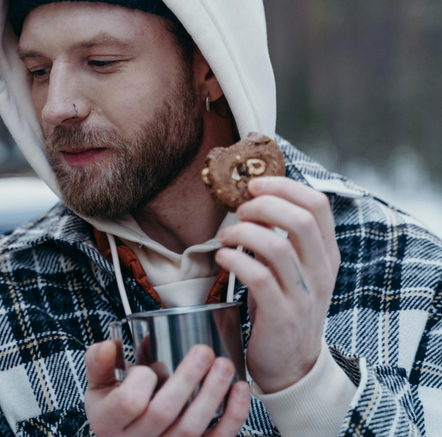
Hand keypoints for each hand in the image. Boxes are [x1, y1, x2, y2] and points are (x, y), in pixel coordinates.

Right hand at [84, 340, 250, 436]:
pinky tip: (240, 389)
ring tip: (224, 365)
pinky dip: (233, 417)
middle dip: (187, 379)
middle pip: (164, 413)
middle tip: (204, 351)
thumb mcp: (98, 385)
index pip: (128, 401)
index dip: (141, 380)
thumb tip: (108, 346)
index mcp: (109, 421)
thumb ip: (99, 362)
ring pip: (192, 430)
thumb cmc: (115, 406)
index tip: (148, 365)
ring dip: (213, 395)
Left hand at [216, 177, 340, 393]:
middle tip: (240, 209)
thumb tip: (254, 201)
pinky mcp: (282, 317)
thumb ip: (280, 236)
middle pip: (301, 220)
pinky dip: (235, 260)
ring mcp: (304, 295)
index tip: (255, 184)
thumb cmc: (285, 305)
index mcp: (326, 254)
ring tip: (226, 236)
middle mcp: (321, 272)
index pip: (318, 205)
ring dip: (244, 232)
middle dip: (263, 205)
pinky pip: (259, 278)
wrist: (292, 364)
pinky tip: (223, 257)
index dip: (284, 186)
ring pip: (278, 247)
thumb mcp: (291, 268)